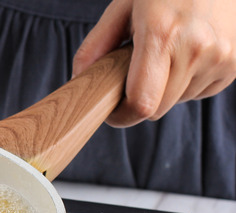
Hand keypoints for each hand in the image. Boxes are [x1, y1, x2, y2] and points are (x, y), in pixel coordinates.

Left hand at [73, 0, 235, 126]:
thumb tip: (78, 80)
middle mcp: (196, 48)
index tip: (111, 112)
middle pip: (157, 108)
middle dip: (140, 100)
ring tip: (165, 55)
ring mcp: (221, 56)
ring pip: (179, 101)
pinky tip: (186, 54)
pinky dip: (188, 82)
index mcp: (162, 34)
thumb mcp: (124, 6)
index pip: (142, 104)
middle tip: (134, 75)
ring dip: (166, 89)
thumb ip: (96, 44)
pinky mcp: (235, 62)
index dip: (122, 116)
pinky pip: (201, 91)